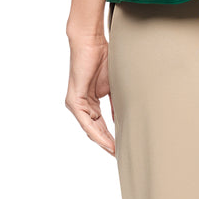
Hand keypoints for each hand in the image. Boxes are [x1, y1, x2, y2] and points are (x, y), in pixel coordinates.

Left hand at [65, 36, 114, 155]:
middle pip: (95, 130)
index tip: (123, 148)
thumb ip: (116, 104)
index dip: (112, 137)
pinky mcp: (74, 100)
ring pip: (90, 129)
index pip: (101, 125)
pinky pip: (86, 122)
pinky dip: (96, 133)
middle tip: (120, 156)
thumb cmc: (103, 58)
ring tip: (115, 152)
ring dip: (103, 142)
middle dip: (108, 144)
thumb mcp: (114, 86)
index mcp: (90, 102)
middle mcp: (81, 105)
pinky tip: (106, 142)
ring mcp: (76, 104)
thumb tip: (123, 120)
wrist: (91, 42)